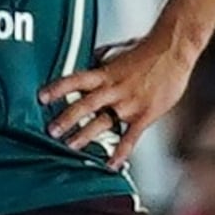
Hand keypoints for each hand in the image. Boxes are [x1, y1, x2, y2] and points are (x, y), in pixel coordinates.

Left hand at [41, 35, 192, 168]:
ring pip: (103, 122)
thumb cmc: (146, 49)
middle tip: (50, 131)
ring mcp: (129, 103)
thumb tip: (86, 62)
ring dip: (85, 135)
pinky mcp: (145, 114)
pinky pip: (130, 137)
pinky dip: (120, 152)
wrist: (174, 49)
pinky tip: (111, 165)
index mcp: (105, 72)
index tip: (40, 97)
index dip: (57, 88)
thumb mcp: (117, 52)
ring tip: (69, 147)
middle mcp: (114, 88)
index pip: (75, 80)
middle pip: (85, 105)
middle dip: (66, 119)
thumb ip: (100, 61)